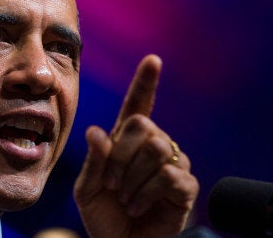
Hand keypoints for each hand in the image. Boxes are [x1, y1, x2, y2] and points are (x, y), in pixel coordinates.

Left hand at [73, 54, 198, 237]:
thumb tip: (96, 131)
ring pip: (157, 148)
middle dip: (120, 156)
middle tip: (110, 184)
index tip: (153, 60)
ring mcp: (172, 164)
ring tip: (123, 198)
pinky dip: (144, 193)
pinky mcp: (185, 186)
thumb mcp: (87, 188)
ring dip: (131, 177)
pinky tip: (136, 205)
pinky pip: (168, 176)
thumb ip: (93, 161)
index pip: (138, 105)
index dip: (145, 83)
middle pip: (143, 125)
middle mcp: (152, 146)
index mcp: (126, 140)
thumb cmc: (103, 213)